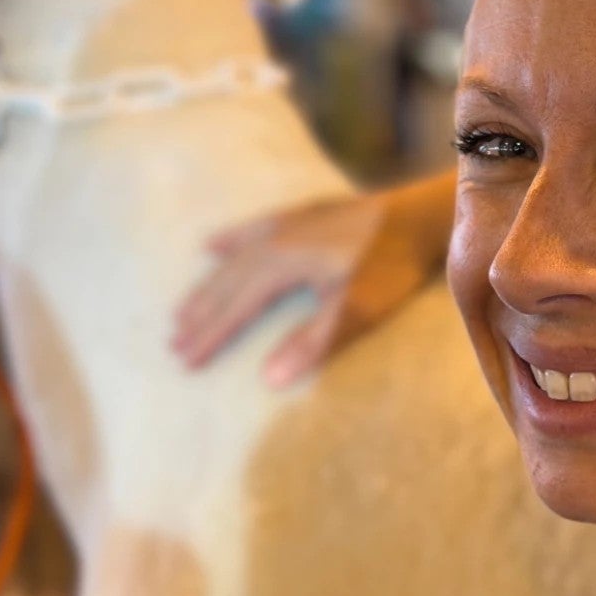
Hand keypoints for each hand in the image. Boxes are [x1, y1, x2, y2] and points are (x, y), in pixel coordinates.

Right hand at [171, 170, 456, 386]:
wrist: (421, 214)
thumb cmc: (392, 266)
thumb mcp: (356, 311)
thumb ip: (312, 344)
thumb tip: (268, 380)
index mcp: (283, 264)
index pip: (237, 307)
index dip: (211, 336)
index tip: (186, 361)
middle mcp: (276, 240)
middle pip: (228, 283)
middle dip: (201, 315)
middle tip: (174, 343)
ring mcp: (288, 224)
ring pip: (235, 258)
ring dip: (208, 285)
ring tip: (181, 309)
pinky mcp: (303, 215)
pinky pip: (254, 228)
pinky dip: (230, 240)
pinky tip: (212, 245)